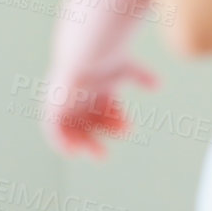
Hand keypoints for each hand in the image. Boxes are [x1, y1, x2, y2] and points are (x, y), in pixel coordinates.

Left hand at [42, 59, 159, 158]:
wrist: (85, 56)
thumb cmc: (106, 58)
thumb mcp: (126, 67)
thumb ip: (141, 76)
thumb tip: (159, 85)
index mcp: (96, 85)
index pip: (106, 108)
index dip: (117, 119)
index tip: (128, 126)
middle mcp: (80, 94)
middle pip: (92, 119)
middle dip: (102, 135)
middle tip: (112, 149)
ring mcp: (66, 100)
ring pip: (76, 127)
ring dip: (87, 143)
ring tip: (101, 155)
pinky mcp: (53, 106)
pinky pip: (52, 130)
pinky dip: (62, 142)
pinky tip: (76, 152)